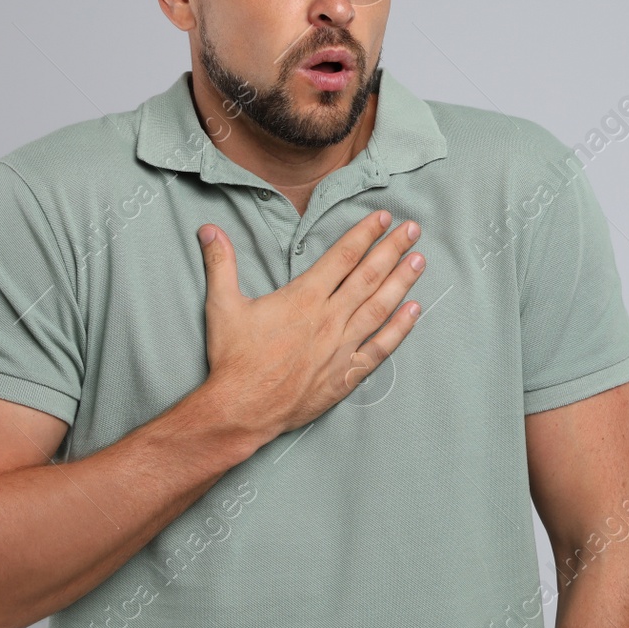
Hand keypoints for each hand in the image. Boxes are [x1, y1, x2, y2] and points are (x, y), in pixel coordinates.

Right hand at [193, 210, 424, 442]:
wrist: (242, 409)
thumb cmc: (233, 359)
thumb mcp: (222, 305)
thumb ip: (220, 263)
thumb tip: (208, 228)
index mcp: (303, 298)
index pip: (343, 257)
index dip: (365, 234)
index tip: (383, 218)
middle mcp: (329, 319)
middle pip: (369, 277)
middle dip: (393, 250)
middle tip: (413, 229)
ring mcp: (341, 347)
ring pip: (380, 308)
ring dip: (402, 282)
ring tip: (420, 260)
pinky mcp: (346, 373)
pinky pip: (380, 348)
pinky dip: (400, 329)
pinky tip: (415, 311)